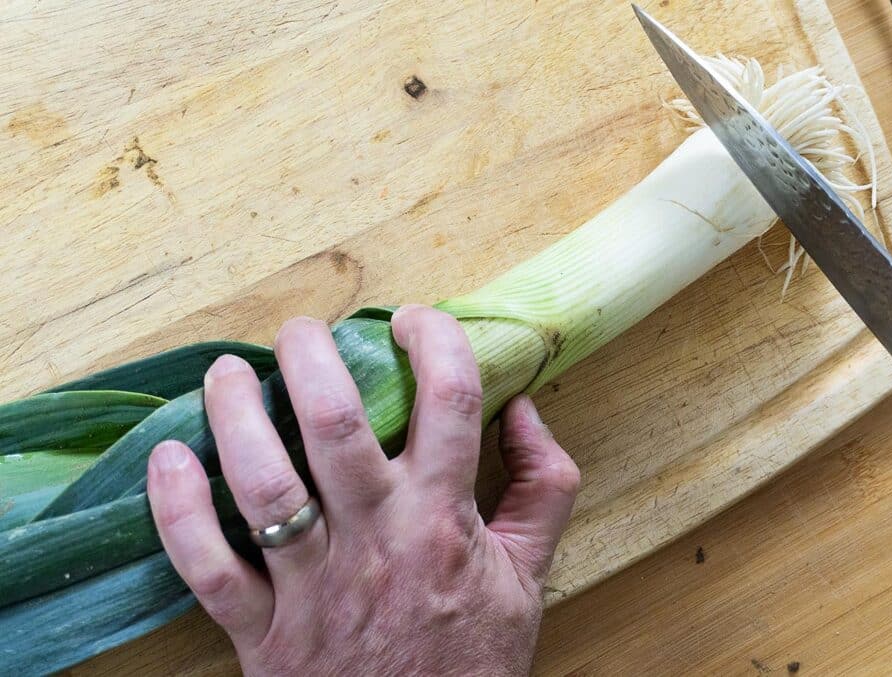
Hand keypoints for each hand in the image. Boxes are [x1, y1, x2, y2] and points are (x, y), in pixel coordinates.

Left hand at [146, 306, 579, 675]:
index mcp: (444, 520)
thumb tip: (522, 407)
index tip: (415, 320)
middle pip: (336, 424)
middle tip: (301, 332)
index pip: (449, 403)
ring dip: (233, 416)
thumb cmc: (472, 659)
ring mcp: (312, 586)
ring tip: (227, 373)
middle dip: (311, 358)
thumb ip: (545, 486)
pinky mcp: (261, 631)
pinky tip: (168, 458)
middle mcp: (377, 540)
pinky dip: (177, 510)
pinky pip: (206, 567)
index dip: (435, 341)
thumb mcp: (528, 574)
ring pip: (262, 483)